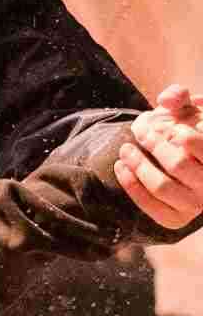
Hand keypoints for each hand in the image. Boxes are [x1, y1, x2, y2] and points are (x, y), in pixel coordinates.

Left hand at [114, 85, 202, 228]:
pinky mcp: (176, 219)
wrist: (180, 159)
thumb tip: (165, 101)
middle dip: (154, 145)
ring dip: (138, 166)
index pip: (202, 148)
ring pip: (162, 187)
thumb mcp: (187, 108)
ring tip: (125, 149)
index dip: (186, 138)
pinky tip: (121, 167)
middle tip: (140, 131)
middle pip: (179, 164)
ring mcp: (195, 205)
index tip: (171, 129)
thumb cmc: (187, 128)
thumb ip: (179, 96)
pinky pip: (152, 207)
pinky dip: (132, 186)